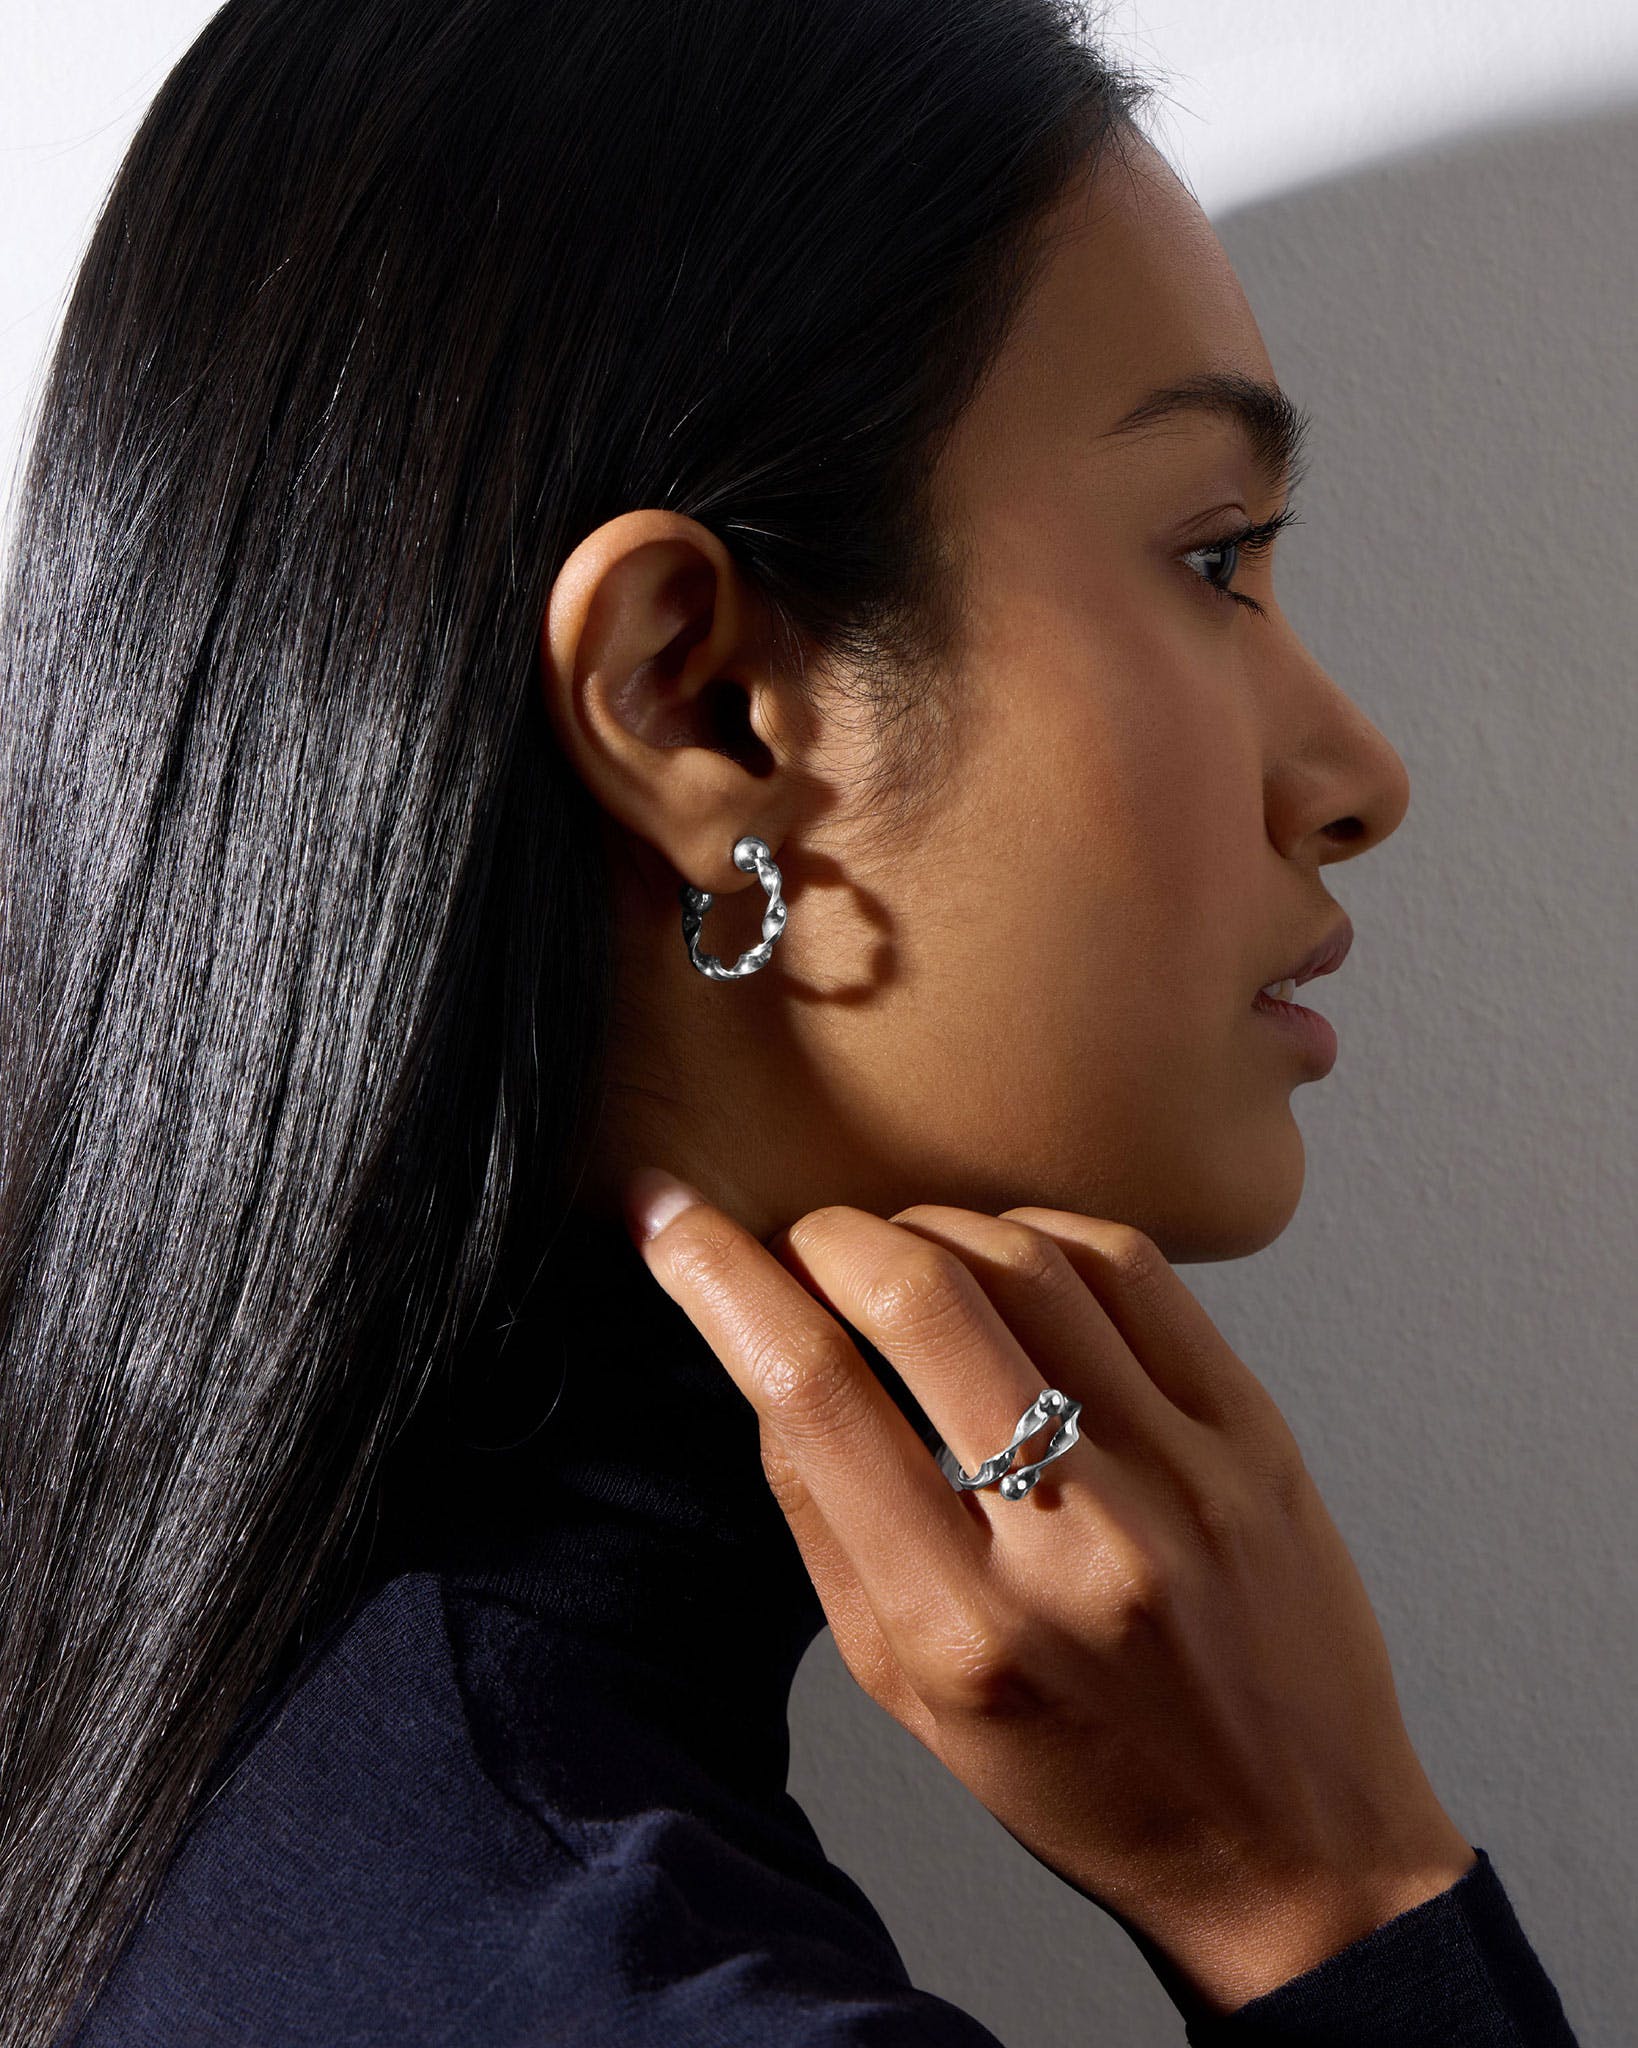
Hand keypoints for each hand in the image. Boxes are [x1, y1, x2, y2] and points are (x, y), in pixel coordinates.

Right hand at [622, 1171, 1476, 2017]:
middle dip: (828, 1235)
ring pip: (1023, 1258)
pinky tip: (1014, 1263)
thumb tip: (766, 1349)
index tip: (670, 1219)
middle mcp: (1073, 1543)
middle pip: (914, 1296)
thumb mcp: (906, 1688)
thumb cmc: (1080, 1777)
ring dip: (932, 1226)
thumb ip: (824, 1519)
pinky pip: (1131, 1267)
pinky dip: (1043, 1233)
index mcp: (958, 1627)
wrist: (1293, 1846)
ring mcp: (1181, 1477)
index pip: (809, 1394)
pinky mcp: (1254, 1434)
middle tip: (803, 1242)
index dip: (716, 1277)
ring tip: (907, 1258)